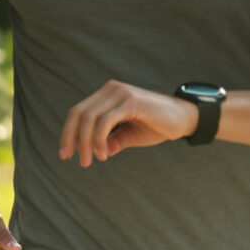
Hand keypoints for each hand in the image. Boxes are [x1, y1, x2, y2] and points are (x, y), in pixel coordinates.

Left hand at [59, 79, 195, 166]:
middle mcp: (111, 89)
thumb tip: (99, 150)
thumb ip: (111, 140)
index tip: (65, 154)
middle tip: (73, 160)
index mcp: (108, 94)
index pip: (78, 112)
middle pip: (78, 113)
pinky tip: (103, 154)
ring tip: (89, 161)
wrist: (184, 119)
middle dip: (71, 138)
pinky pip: (105, 122)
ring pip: (89, 118)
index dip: (68, 133)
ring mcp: (121, 93)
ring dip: (85, 143)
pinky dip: (98, 139)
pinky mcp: (131, 101)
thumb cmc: (157, 125)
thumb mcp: (129, 135)